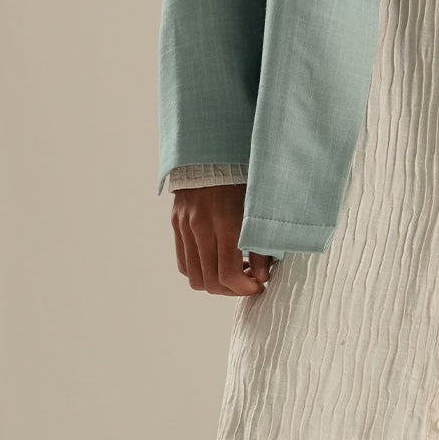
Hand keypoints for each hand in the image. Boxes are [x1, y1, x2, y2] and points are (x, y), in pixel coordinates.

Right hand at [173, 182, 272, 296]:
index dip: (244, 288)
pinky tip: (217, 261)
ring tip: (233, 273)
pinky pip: (183, 261)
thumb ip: (261, 244)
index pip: (228, 274)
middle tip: (248, 283)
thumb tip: (262, 277)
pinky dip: (200, 270)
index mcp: (225, 222)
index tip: (259, 285)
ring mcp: (185, 226)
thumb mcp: (259, 207)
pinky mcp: (177, 223)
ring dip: (215, 283)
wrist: (214, 149)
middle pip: (210, 281)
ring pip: (194, 276)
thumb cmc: (243, 175)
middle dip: (232, 290)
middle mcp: (201, 227)